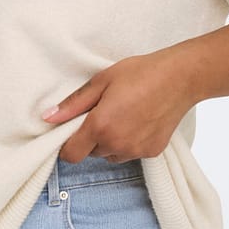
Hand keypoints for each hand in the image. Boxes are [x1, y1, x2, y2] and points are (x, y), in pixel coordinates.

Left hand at [41, 46, 197, 162]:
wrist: (181, 78)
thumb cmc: (140, 73)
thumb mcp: (101, 82)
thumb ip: (72, 104)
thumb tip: (48, 117)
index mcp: (100, 126)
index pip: (71, 155)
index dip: (67, 144)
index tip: (72, 130)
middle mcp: (117, 144)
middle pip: (90, 153)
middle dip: (91, 137)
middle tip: (103, 112)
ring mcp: (136, 151)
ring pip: (110, 155)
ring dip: (110, 141)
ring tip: (123, 115)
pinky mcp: (152, 153)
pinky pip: (130, 153)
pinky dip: (129, 142)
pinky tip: (138, 121)